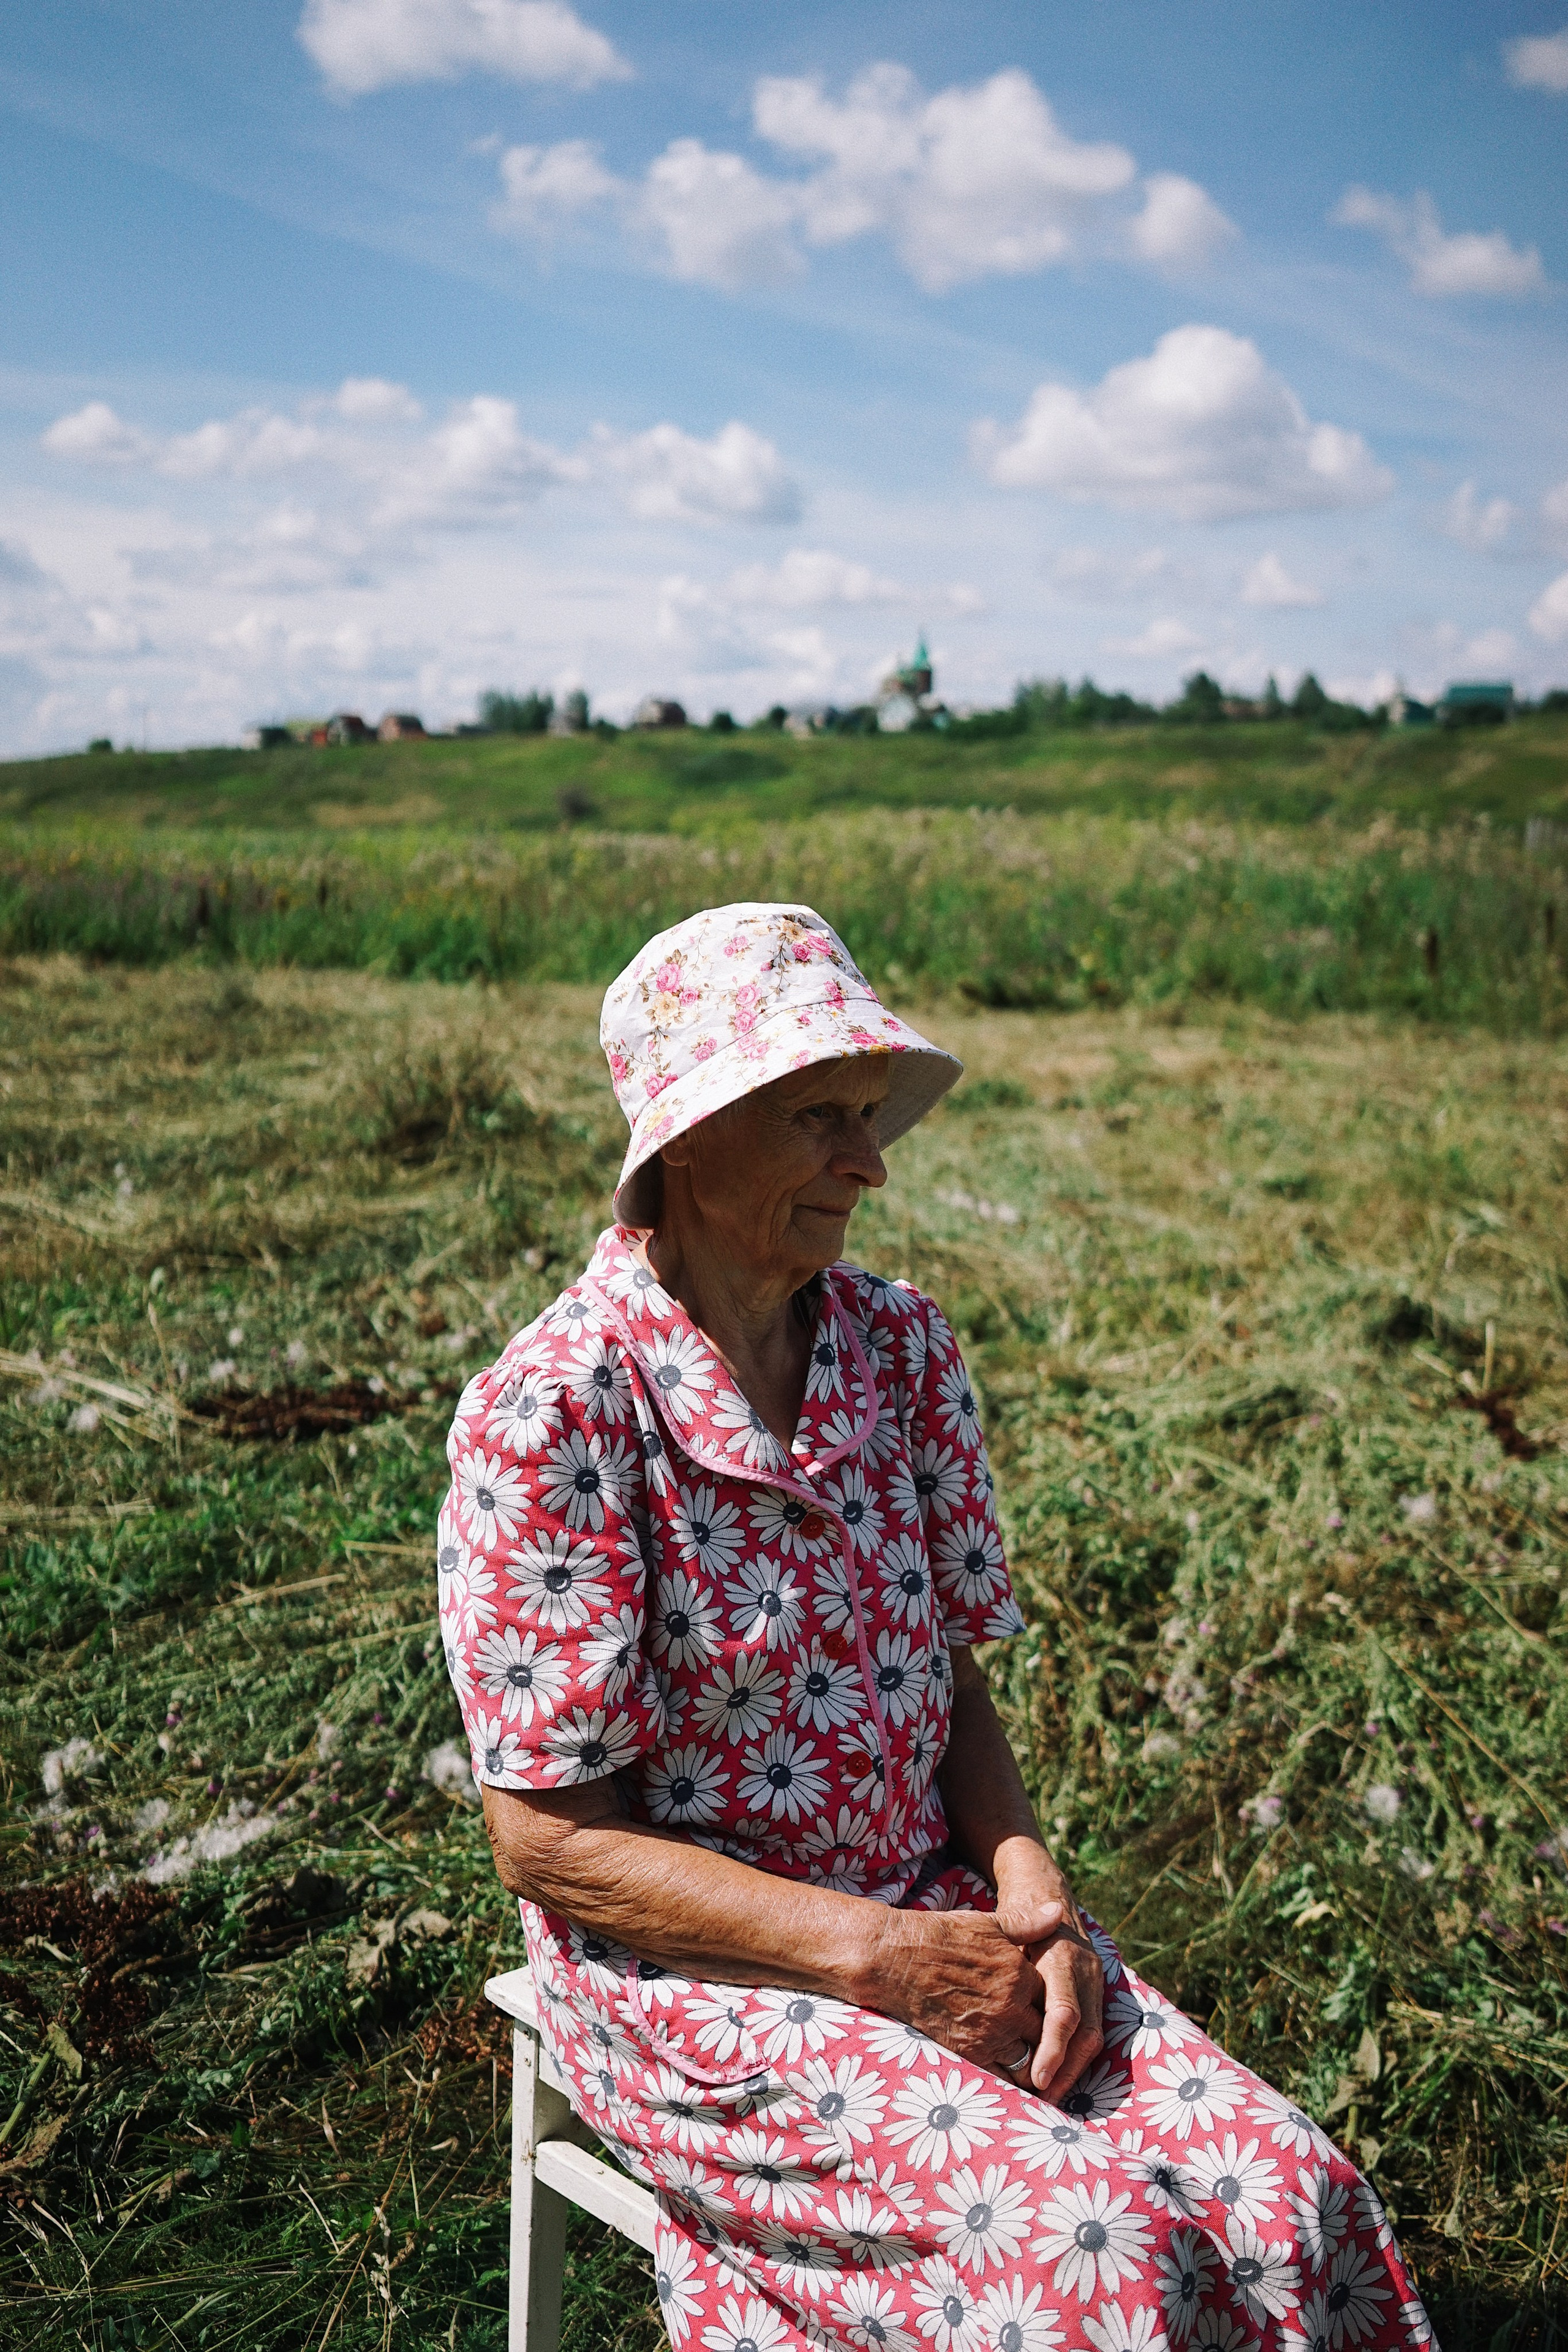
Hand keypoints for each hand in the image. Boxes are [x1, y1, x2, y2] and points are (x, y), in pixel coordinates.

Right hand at [872, 1907, 1046, 2078]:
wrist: (895, 1958)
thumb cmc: (941, 1936)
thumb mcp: (988, 1923)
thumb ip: (1027, 1923)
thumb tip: (1057, 1910)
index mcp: (1020, 1975)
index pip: (1053, 1998)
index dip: (1050, 2002)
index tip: (1045, 2004)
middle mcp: (1010, 2007)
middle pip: (1045, 2032)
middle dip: (1046, 2035)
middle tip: (1046, 2039)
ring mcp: (990, 2033)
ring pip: (1029, 2060)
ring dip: (1032, 2060)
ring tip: (1032, 2061)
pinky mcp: (969, 2053)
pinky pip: (1003, 2076)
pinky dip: (1010, 2077)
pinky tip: (1009, 2074)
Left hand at [994, 1885, 1104, 2103]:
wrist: (1043, 1886)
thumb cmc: (1013, 1909)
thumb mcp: (1005, 1925)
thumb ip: (1006, 1955)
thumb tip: (997, 1990)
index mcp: (1062, 1957)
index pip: (1063, 2014)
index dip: (1053, 2050)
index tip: (1038, 2080)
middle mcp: (1084, 1971)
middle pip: (1085, 2033)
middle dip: (1066, 2071)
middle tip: (1043, 2100)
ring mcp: (1094, 1979)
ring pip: (1093, 2035)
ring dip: (1074, 2068)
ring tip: (1050, 2095)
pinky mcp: (1094, 1987)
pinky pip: (1093, 2028)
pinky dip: (1078, 2054)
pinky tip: (1060, 2073)